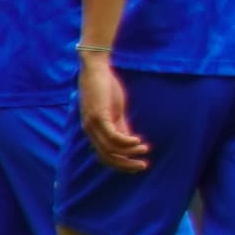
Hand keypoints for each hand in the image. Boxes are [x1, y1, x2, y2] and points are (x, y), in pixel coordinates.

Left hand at [77, 53, 150, 173]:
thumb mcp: (115, 110)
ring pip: (110, 148)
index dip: (120, 164)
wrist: (95, 69)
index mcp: (93, 130)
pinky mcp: (99, 116)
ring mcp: (93, 124)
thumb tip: (131, 141)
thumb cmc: (105, 87)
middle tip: (143, 166)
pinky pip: (113, 136)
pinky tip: (139, 141)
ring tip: (145, 150)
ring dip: (129, 153)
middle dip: (126, 164)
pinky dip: (126, 142)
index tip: (137, 166)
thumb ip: (121, 126)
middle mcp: (90, 130)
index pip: (104, 156)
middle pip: (106, 156)